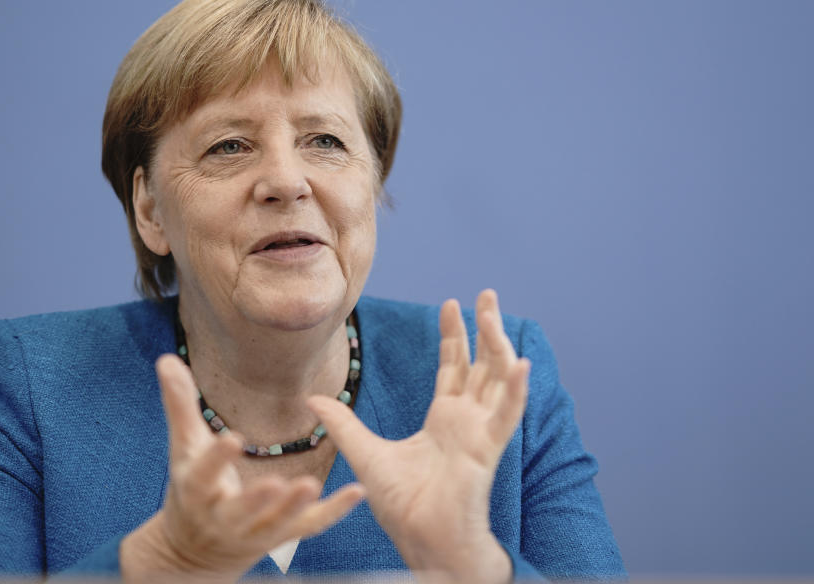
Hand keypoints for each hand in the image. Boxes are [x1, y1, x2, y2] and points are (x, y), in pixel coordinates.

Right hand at [121, 354, 364, 581]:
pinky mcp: (280, 536)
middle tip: (275, 483)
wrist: (192, 550)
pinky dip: (333, 511)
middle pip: (239, 511)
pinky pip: (309, 527)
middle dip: (256, 500)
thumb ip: (179, 403)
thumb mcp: (183, 447)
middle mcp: (222, 518)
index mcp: (196, 491)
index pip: (202, 476)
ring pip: (275, 524)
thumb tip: (165, 359)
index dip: (216, 460)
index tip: (232, 439)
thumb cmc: (191, 484)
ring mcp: (252, 532)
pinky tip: (356, 492)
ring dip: (293, 507)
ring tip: (311, 485)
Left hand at [307, 290, 529, 582]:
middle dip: (484, 328)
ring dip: (499, 344)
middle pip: (481, 364)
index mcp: (444, 420)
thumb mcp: (364, 454)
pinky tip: (520, 362)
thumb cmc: (402, 506)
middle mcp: (467, 421)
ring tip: (493, 311)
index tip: (451, 304)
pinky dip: (515, 389)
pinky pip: (507, 415)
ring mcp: (480, 432)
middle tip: (486, 294)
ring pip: (497, 379)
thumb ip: (344, 424)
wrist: (420, 539)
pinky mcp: (487, 449)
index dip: (454, 336)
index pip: (454, 368)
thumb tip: (313, 399)